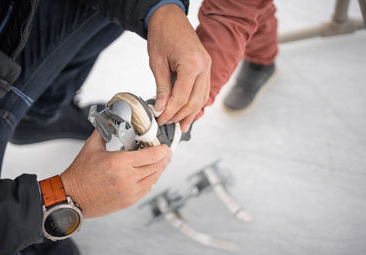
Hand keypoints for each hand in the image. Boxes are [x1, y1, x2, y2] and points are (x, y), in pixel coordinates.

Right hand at [60, 131, 171, 217]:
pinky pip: (147, 189)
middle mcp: (127, 178)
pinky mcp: (128, 201)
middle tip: (166, 153)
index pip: (151, 156)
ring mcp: (129, 191)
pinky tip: (151, 175)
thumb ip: (103, 130)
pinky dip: (152, 180)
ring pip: (154, 179)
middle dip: (164, 158)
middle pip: (156, 167)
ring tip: (161, 162)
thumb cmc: (79, 175)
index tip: (165, 147)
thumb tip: (110, 120)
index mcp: (119, 162)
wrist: (71, 197)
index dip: (162, 150)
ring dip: (160, 169)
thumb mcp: (91, 147)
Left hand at [147, 4, 210, 131]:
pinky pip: (204, 90)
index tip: (160, 119)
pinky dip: (197, 103)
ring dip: (192, 113)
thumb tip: (161, 108)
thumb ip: (162, 88)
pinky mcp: (206, 66)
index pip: (181, 97)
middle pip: (194, 100)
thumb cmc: (162, 35)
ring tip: (182, 126)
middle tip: (168, 123)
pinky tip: (191, 112)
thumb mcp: (157, 63)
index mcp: (191, 64)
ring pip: (202, 97)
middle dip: (180, 115)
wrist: (169, 17)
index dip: (170, 111)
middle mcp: (204, 67)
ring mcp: (207, 66)